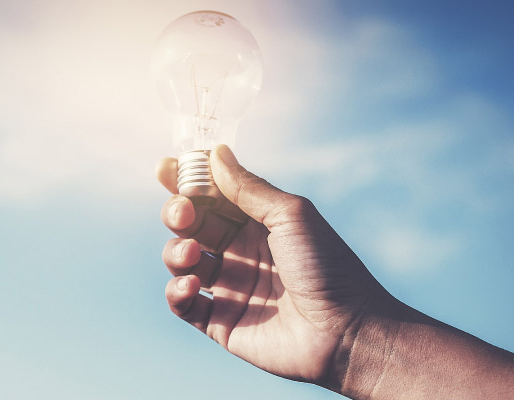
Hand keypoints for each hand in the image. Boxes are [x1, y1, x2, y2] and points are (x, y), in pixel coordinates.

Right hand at [156, 145, 396, 387]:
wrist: (347, 330)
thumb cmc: (328, 266)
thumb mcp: (290, 215)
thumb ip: (247, 188)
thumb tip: (216, 152)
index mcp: (257, 223)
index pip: (212, 196)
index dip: (186, 182)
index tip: (165, 168)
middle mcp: (240, 252)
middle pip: (191, 226)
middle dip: (178, 214)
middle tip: (183, 213)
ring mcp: (230, 288)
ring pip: (182, 262)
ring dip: (176, 252)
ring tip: (194, 254)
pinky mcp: (222, 323)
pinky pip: (184, 305)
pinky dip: (178, 292)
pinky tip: (192, 286)